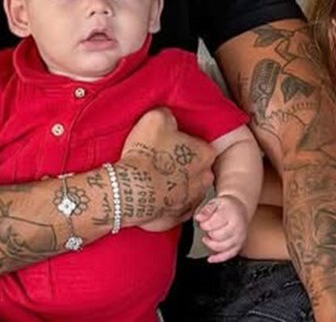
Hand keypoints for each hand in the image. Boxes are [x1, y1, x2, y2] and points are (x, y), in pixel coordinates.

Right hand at [116, 108, 214, 230]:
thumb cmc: (146, 156)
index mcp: (205, 154)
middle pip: (196, 168)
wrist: (130, 190)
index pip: (200, 145)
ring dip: (174, 185)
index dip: (183, 144)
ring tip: (153, 179)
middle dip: (182, 166)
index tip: (169, 145)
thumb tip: (167, 116)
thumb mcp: (156, 118)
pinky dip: (164, 202)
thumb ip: (168, 115)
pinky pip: (172, 207)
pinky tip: (150, 194)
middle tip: (161, 161)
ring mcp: (191, 201)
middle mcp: (204, 179)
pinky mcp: (176, 218)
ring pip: (186, 189)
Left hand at [195, 194, 250, 261]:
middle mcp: (238, 227)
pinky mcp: (239, 245)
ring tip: (208, 237)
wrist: (239, 209)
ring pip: (222, 247)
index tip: (203, 221)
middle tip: (208, 228)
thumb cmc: (227, 206)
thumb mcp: (215, 202)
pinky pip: (229, 255)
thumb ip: (206, 210)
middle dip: (208, 233)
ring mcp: (239, 237)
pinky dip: (219, 258)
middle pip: (217, 236)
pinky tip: (210, 258)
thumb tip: (199, 218)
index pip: (212, 224)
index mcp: (231, 214)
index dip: (203, 224)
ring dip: (211, 244)